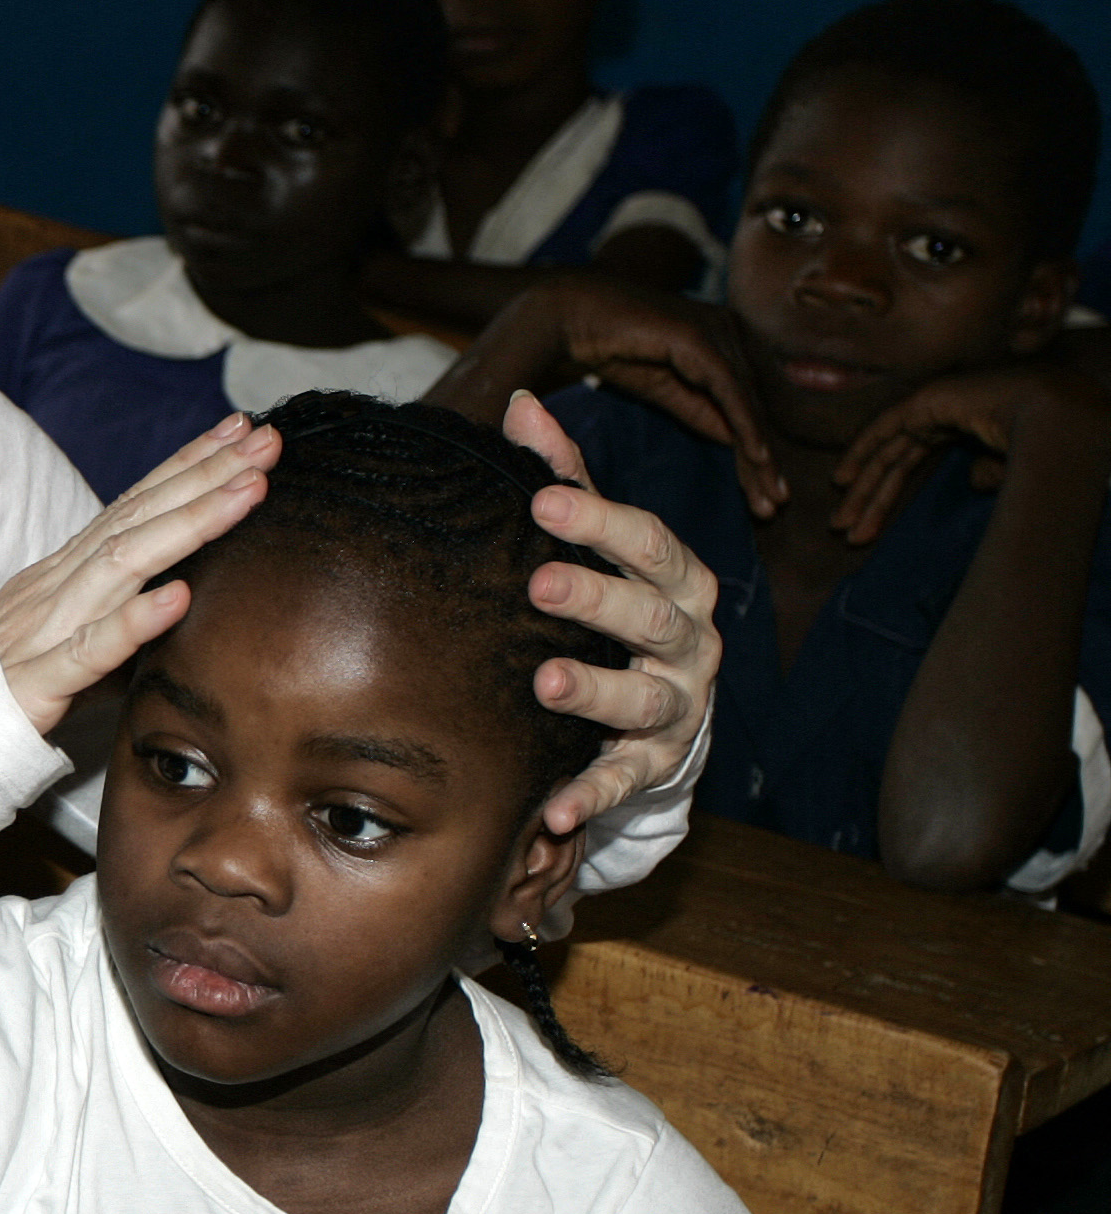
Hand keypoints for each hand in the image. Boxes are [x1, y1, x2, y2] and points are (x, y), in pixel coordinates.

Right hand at [0, 415, 276, 734]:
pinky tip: (177, 597)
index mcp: (70, 570)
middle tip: (266, 442)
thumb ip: (126, 612)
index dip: (188, 463)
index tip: (242, 432)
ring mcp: (48, 627)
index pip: (136, 503)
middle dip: (207, 474)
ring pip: (122, 563)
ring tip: (246, 494)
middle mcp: (61, 584)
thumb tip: (189, 598)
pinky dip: (135, 620)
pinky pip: (89, 649)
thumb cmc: (15, 684)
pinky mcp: (38, 679)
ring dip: (190, 523)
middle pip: (140, 515)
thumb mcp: (80, 634)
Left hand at [503, 390, 723, 837]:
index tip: (539, 501)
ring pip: (645, 699)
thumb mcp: (600, 546)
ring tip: (543, 684)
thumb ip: (564, 478)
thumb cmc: (620, 608)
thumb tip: (521, 402)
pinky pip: (625, 780)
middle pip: (651, 616)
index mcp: (678, 581)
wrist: (664, 715)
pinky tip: (554, 811)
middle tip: (537, 585)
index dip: (598, 522)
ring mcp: (678, 706)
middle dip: (597, 600)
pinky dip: (592, 796)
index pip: (649, 543)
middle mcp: (690, 642)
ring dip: (595, 692)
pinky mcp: (655, 764)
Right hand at [518, 274, 784, 518]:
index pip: (741, 405)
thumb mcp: (655, 387)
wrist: (554, 313)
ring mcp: (711, 329)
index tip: (764, 495)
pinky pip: (728, 389)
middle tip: (775, 507)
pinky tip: (757, 460)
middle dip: (763, 461)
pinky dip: (744, 426)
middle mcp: (722, 331)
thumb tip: (731, 436)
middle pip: (751, 407)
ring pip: (745, 403)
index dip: (752, 450)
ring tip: (769, 501)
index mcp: (714, 341)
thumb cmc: (593, 343)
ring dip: (759, 454)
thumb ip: (694, 407)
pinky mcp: (694, 337)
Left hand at [832, 360, 1110, 545]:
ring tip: (840, 524)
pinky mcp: (925, 401)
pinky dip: (861, 453)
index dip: (886, 494)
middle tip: (845, 532)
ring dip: (861, 490)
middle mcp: (941, 414)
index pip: (911, 463)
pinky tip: (842, 480)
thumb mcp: (1010, 465)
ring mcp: (931, 405)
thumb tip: (974, 480)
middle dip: (869, 500)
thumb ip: (990, 471)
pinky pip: (884, 430)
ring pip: (885, 454)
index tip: (866, 525)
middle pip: (893, 463)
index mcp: (960, 426)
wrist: (1053, 414)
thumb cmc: (1043, 440)